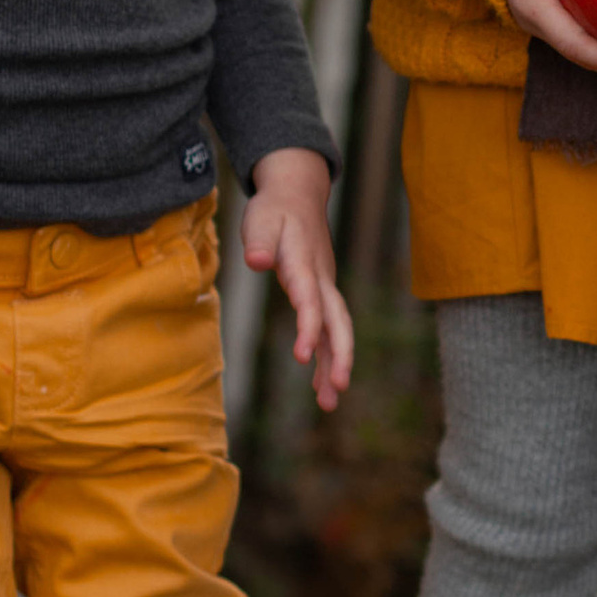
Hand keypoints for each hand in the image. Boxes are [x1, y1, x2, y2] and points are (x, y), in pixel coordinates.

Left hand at [243, 147, 354, 410]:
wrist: (298, 193)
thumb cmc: (275, 209)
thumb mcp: (261, 218)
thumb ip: (260, 240)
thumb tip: (258, 261)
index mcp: (304, 263)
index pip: (309, 299)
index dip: (308, 326)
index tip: (301, 355)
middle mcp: (320, 280)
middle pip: (337, 321)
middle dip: (339, 354)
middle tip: (337, 387)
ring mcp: (324, 288)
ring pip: (336, 330)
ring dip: (335, 364)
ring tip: (329, 403)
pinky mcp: (320, 295)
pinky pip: (327, 330)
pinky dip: (325, 357)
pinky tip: (320, 386)